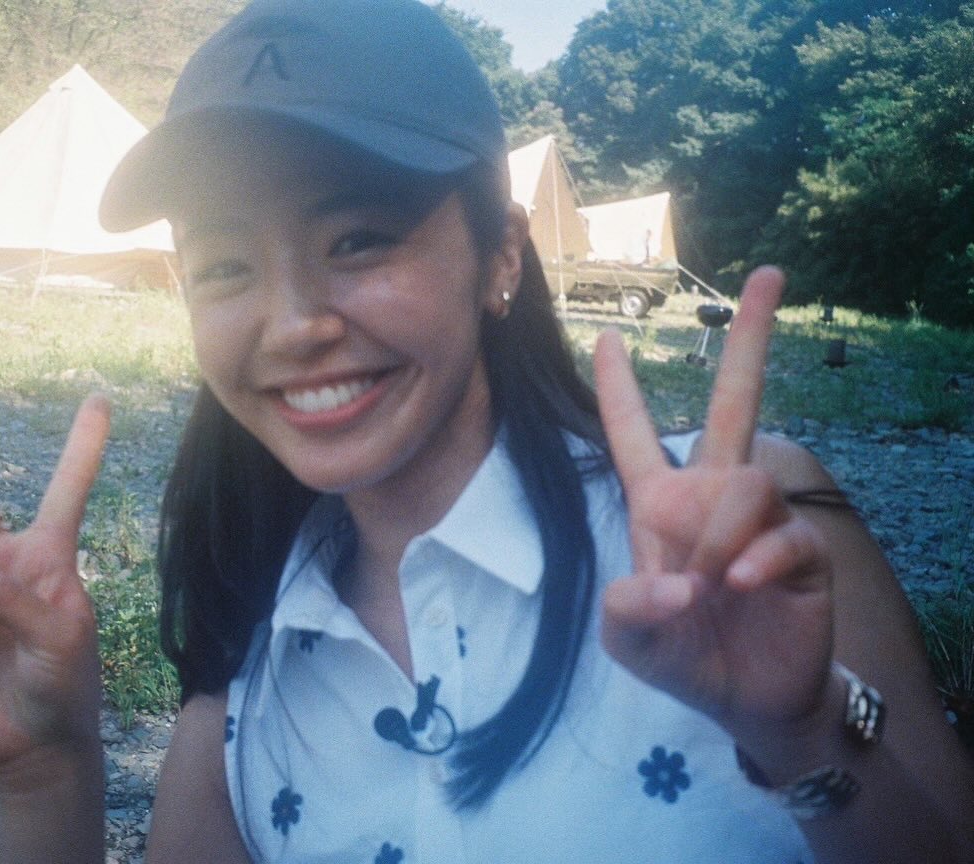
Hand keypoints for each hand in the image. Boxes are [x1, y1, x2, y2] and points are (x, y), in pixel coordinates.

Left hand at [592, 267, 835, 735]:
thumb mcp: (630, 639)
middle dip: (747, 338)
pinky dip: (761, 559)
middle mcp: (712, 495)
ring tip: (715, 582)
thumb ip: (628, 610)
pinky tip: (744, 584)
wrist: (748, 698)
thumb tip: (677, 582)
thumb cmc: (681, 654)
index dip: (618, 387)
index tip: (604, 335)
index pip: (634, 433)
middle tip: (766, 273)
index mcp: (661, 503)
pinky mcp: (802, 549)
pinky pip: (784, 533)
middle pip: (733, 401)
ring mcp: (760, 518)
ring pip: (748, 480)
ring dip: (723, 535)